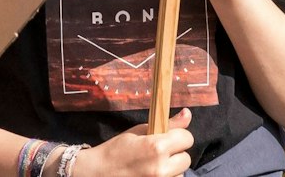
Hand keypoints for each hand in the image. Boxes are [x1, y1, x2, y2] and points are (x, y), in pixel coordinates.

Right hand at [76, 110, 191, 176]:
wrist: (97, 173)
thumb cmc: (116, 150)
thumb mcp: (139, 132)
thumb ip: (167, 125)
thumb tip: (187, 114)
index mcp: (157, 147)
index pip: (187, 139)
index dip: (179, 136)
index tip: (169, 137)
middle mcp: (161, 168)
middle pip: (186, 159)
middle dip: (176, 154)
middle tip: (159, 153)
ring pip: (180, 174)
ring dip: (172, 169)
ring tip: (153, 166)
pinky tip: (151, 174)